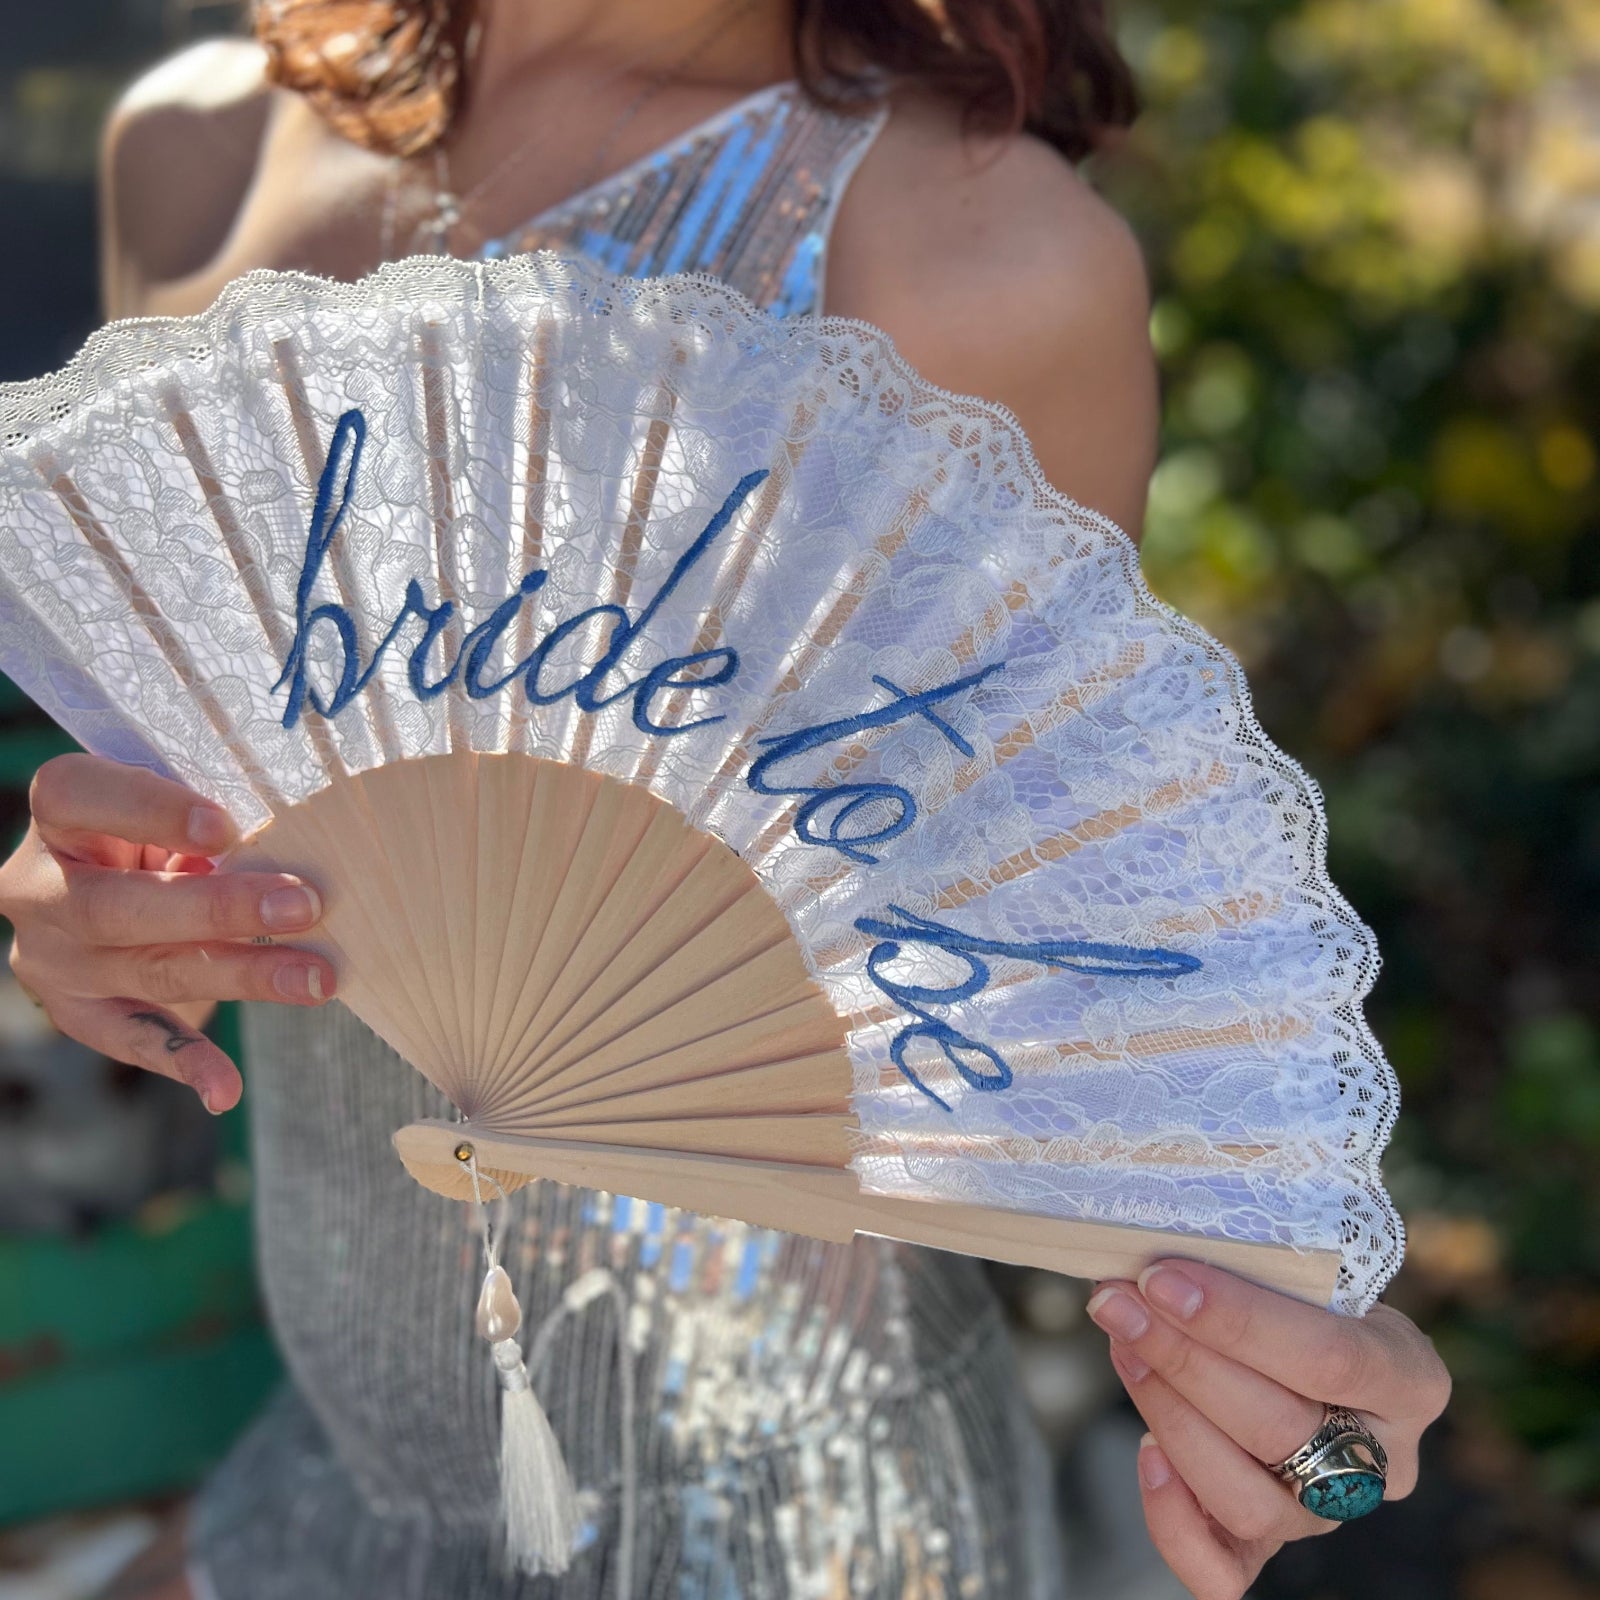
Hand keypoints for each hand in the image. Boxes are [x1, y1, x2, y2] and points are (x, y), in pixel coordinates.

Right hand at [0, 753, 334, 1112]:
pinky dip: (186, 1062)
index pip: (78, 797)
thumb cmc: (159, 829)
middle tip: (303, 904)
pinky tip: (225, 1088)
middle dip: (216, 908)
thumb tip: (298, 840)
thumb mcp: (170, 808)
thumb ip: (209, 820)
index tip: (224, 826)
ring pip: (148, 971)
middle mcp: (40, 891)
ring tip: (315, 979)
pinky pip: (134, 1038)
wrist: (104, 884)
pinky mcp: (79, 1012)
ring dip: (241, 976)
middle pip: (116, 905)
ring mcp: (54, 960)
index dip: (148, 809)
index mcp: (59, 817)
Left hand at [1088, 1259, 1449, 1599]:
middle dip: (1183, 1360)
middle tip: (1119, 1304)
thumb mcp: (1306, 1264)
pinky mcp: (1269, 1545)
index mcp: (1408, 1377)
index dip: (1239, 1321)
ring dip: (1169, 1417)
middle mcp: (1379, 1461)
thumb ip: (1256, 1262)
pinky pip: (1223, 1570)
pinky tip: (1143, 1454)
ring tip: (1123, 1347)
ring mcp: (1324, 1510)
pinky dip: (1174, 1522)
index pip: (1329, 1358)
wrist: (1305, 1338)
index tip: (1162, 1278)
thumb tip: (1159, 1250)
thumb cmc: (1302, 1290)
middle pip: (1279, 1427)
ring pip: (1248, 1500)